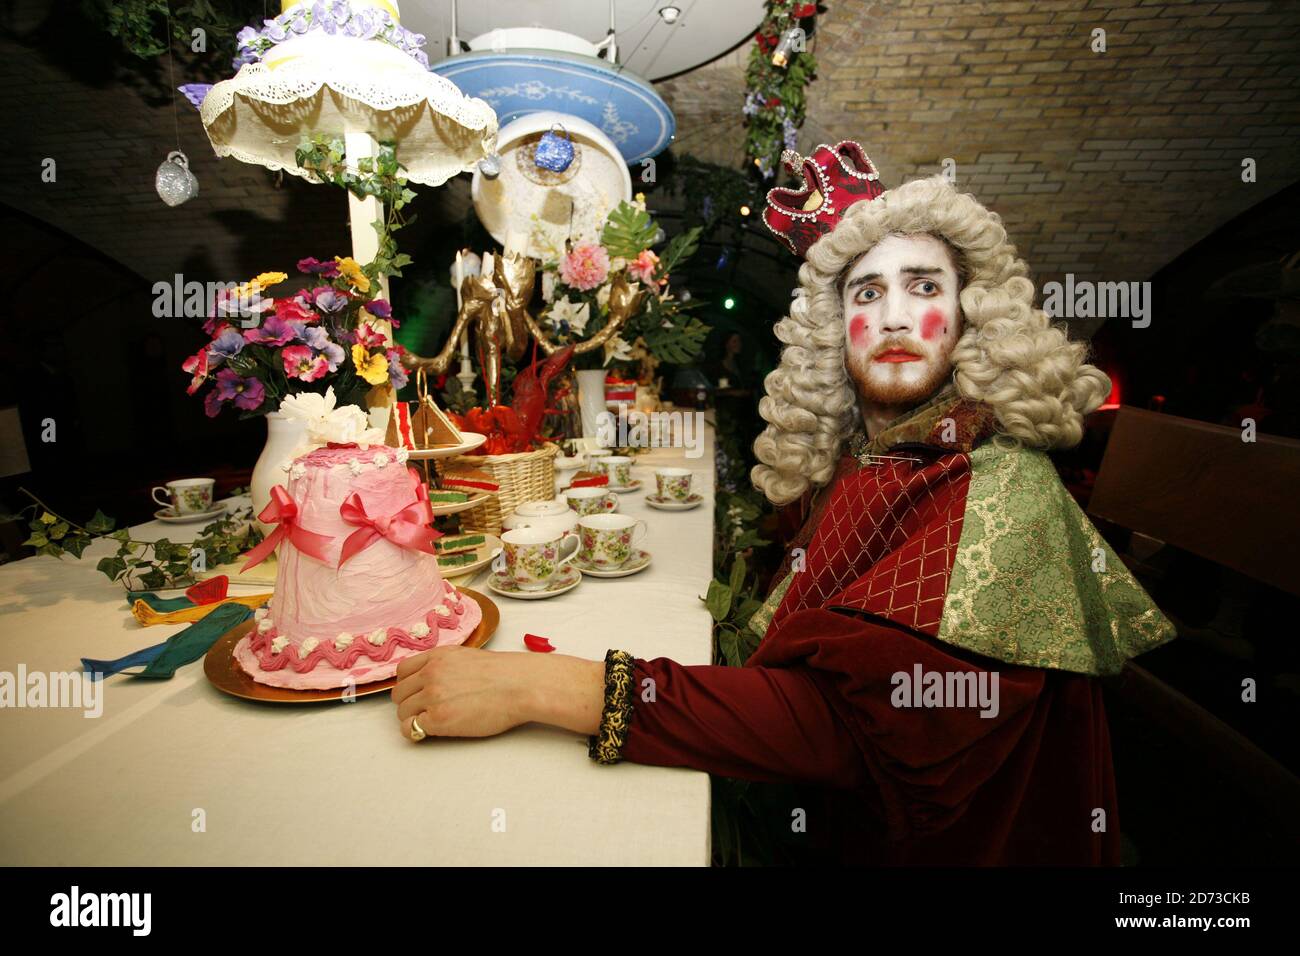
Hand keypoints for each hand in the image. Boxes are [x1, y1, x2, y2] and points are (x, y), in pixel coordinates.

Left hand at [393, 645, 530, 740]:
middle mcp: (431, 674)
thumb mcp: (467, 657)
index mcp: (438, 657)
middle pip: (400, 693)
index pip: (403, 671)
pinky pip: (410, 729)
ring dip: (412, 719)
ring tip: (431, 722)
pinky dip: (416, 732)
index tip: (416, 693)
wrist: (520, 686)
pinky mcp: (438, 719)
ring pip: (402, 712)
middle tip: (424, 711)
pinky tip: (431, 731)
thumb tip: (436, 681)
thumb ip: (445, 666)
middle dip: (409, 703)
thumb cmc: (504, 675)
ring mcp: (432, 696)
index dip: (408, 685)